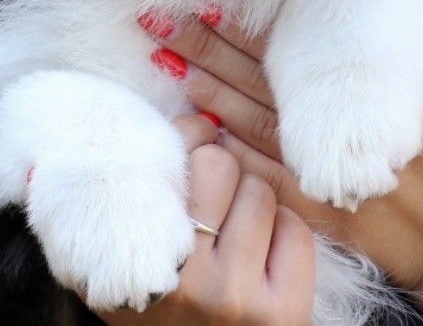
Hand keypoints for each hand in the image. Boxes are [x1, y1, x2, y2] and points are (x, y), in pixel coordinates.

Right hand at [98, 113, 314, 325]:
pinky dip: (283, 232)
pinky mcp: (283, 313)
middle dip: (222, 173)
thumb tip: (201, 116)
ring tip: (236, 230)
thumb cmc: (158, 308)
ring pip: (260, 191)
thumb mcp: (128, 255)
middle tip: (214, 196)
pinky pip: (295, 229)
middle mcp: (185, 279)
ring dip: (253, 201)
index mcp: (140, 255)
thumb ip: (147, 187)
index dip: (192, 135)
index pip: (178, 156)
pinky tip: (263, 256)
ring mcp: (236, 298)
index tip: (196, 136)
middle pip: (221, 165)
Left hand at [146, 12, 422, 325]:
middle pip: (260, 77)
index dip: (248, 22)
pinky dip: (225, 152)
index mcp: (375, 88)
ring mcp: (326, 170)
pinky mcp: (318, 210)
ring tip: (161, 57)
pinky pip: (260, 177)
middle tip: (158, 18)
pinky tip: (191, 129)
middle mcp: (343, 126)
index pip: (299, 45)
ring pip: (249, 122)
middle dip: (207, 46)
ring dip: (202, 89)